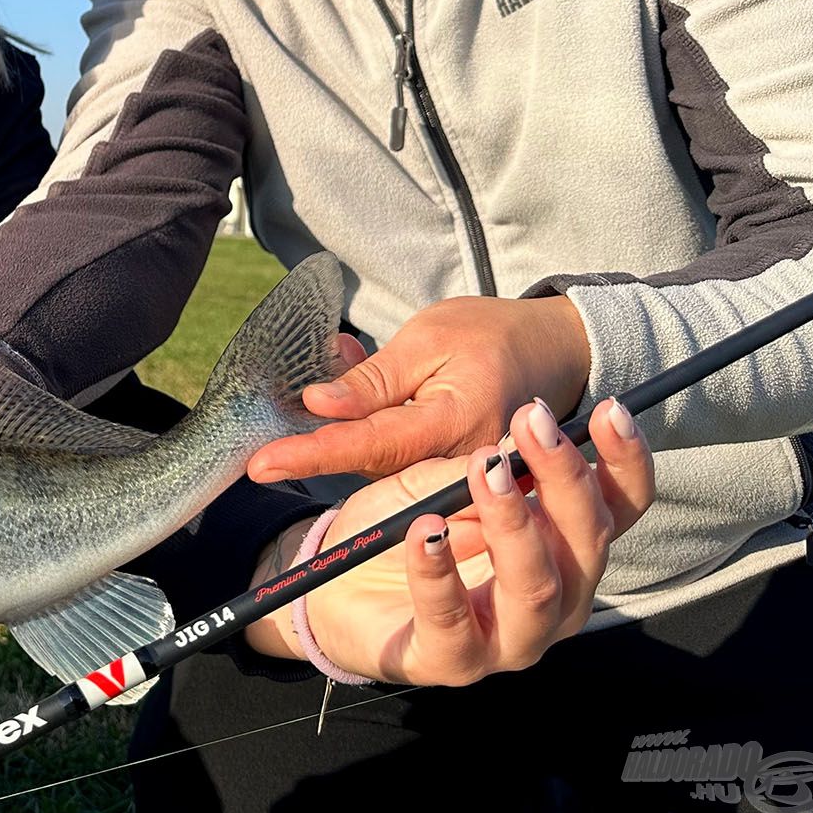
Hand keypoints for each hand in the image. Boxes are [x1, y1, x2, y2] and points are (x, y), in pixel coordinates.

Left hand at [247, 295, 591, 482]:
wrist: (552, 352)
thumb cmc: (491, 335)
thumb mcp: (428, 338)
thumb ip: (374, 379)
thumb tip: (316, 404)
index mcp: (457, 422)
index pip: (371, 444)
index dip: (313, 453)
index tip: (261, 464)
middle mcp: (463, 464)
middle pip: (372, 464)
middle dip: (316, 448)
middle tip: (270, 436)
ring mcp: (463, 477)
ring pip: (382, 468)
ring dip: (340, 439)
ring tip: (323, 390)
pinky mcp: (456, 477)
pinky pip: (400, 465)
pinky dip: (365, 438)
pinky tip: (347, 404)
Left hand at [247, 395, 655, 684]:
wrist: (337, 587)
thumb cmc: (403, 529)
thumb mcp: (439, 484)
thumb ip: (479, 472)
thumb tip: (513, 447)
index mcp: (563, 552)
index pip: (616, 511)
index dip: (623, 463)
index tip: (610, 410)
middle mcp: (554, 600)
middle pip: (586, 544)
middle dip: (564, 478)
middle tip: (531, 424)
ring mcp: (508, 639)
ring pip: (535, 588)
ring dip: (512, 522)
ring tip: (486, 472)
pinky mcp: (451, 663)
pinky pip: (451, 618)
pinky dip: (437, 572)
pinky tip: (424, 532)